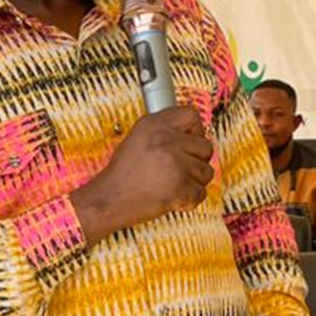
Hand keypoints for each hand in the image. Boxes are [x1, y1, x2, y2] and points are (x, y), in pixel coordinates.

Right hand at [71, 105, 213, 238]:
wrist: (109, 200)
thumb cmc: (123, 173)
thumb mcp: (138, 138)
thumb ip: (164, 131)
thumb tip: (193, 133)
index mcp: (154, 124)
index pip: (192, 115)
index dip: (196, 131)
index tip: (190, 142)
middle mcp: (166, 140)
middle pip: (206, 147)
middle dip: (197, 161)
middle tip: (179, 170)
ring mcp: (175, 163)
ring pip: (206, 171)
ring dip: (194, 182)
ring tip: (172, 184)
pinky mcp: (180, 186)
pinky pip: (201, 192)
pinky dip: (190, 199)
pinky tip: (172, 197)